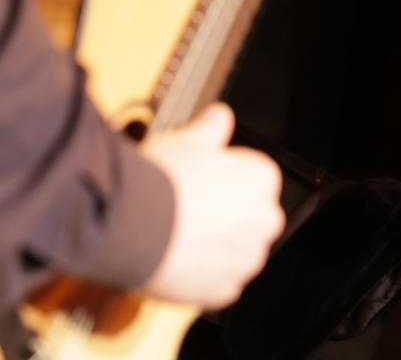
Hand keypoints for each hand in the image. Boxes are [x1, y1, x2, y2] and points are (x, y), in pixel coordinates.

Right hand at [140, 104, 283, 308]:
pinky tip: (178, 259)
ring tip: (180, 236)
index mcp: (262, 178)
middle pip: (249, 218)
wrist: (129, 223)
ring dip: (215, 248)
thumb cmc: (160, 179)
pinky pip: (218, 283)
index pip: (254, 181)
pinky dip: (202, 276)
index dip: (225, 182)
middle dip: (225, 217)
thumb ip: (211, 127)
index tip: (204, 184)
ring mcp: (245, 259)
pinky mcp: (223, 291)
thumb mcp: (187, 138)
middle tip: (191, 211)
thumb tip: (220, 117)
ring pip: (235, 252)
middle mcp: (264, 219)